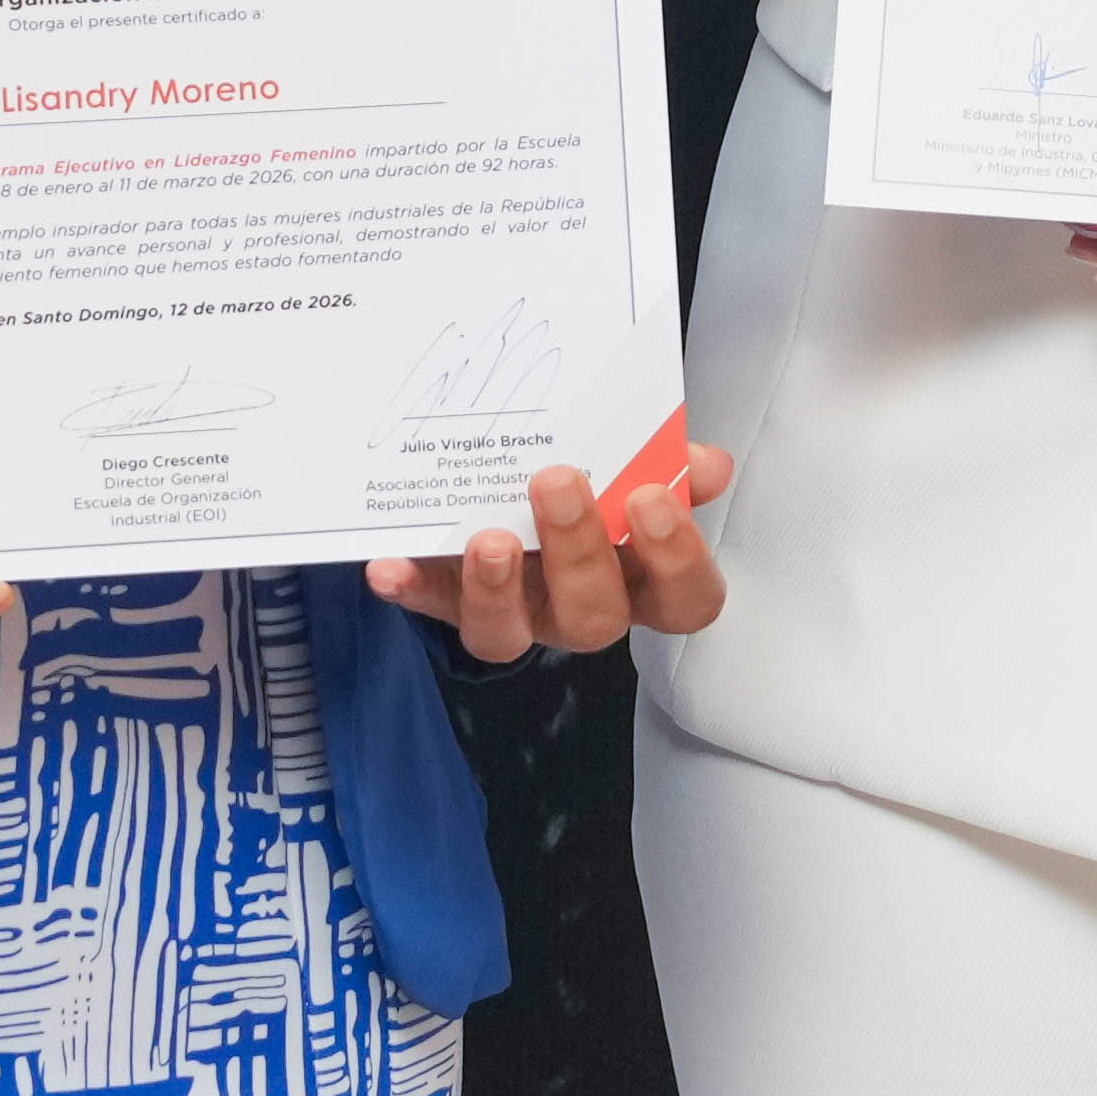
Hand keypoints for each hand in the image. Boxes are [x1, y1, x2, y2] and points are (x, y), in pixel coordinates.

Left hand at [369, 437, 736, 663]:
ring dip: (497, 588)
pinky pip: (428, 605)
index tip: (651, 499)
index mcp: (636, 575)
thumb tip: (706, 464)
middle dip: (579, 551)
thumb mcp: (626, 462)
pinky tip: (390, 564)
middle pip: (595, 618)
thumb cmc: (582, 479)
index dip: (675, 561)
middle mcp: (577, 606)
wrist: (503, 479)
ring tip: (489, 538)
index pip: (684, 600)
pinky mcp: (447, 600)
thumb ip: (664, 460)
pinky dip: (410, 586)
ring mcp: (512, 611)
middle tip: (559, 482)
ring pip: (507, 635)